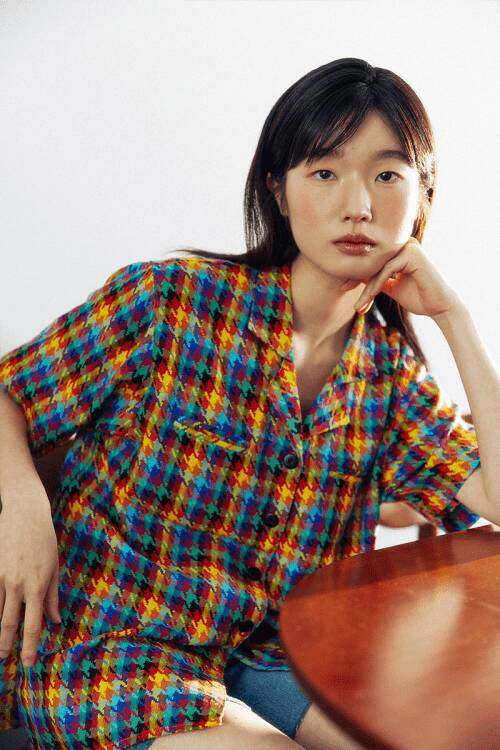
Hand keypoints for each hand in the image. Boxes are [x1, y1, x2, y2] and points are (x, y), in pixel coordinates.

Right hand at [0, 480, 61, 667]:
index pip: (33, 624)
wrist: (25, 514)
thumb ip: (53, 597)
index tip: (28, 663)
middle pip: (8, 624)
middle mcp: (18, 585)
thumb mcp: (54, 568)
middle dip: (5, 645)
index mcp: (37, 586)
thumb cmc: (45, 541)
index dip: (30, 647)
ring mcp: (2, 578)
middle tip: (5, 660)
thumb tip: (56, 621)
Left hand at [344, 237, 463, 318]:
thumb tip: (354, 274)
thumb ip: (376, 279)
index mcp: (400, 249)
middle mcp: (405, 244)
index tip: (343, 286)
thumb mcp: (391, 287)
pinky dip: (376, 285)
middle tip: (342, 290)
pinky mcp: (412, 254)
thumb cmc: (418, 297)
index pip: (374, 259)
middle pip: (373, 260)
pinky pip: (387, 270)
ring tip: (358, 305)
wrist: (439, 307)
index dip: (357, 273)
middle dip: (356, 277)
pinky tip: (369, 298)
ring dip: (367, 287)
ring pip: (378, 266)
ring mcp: (410, 246)